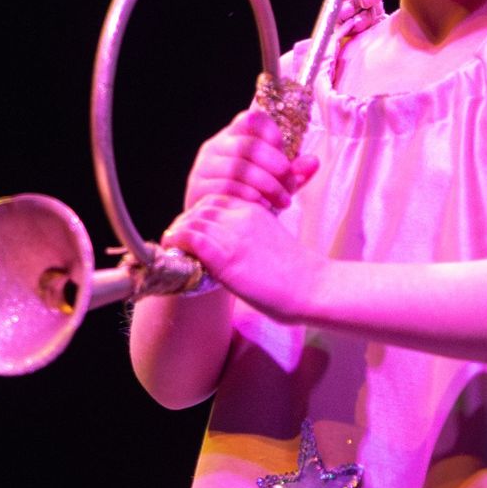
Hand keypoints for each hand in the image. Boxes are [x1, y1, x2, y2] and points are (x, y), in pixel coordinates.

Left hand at [161, 193, 323, 323]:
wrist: (312, 287)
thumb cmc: (298, 272)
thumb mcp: (275, 238)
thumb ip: (255, 233)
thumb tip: (238, 246)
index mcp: (255, 210)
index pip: (216, 200)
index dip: (201, 213)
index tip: (195, 228)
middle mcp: (242, 217)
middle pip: (202, 209)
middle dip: (187, 221)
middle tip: (179, 237)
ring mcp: (233, 236)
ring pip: (193, 221)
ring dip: (179, 231)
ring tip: (173, 243)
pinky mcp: (226, 257)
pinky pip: (192, 239)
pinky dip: (178, 240)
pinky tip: (173, 247)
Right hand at [184, 102, 316, 213]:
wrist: (214, 224)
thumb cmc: (246, 197)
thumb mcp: (272, 181)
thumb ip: (291, 173)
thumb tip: (313, 162)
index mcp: (234, 136)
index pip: (254, 119)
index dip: (274, 136)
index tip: (286, 159)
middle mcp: (216, 146)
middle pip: (250, 146)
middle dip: (277, 168)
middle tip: (291, 186)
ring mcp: (204, 167)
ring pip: (240, 169)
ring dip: (268, 186)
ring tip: (283, 201)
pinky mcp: (198, 189)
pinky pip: (228, 189)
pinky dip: (251, 198)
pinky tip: (264, 207)